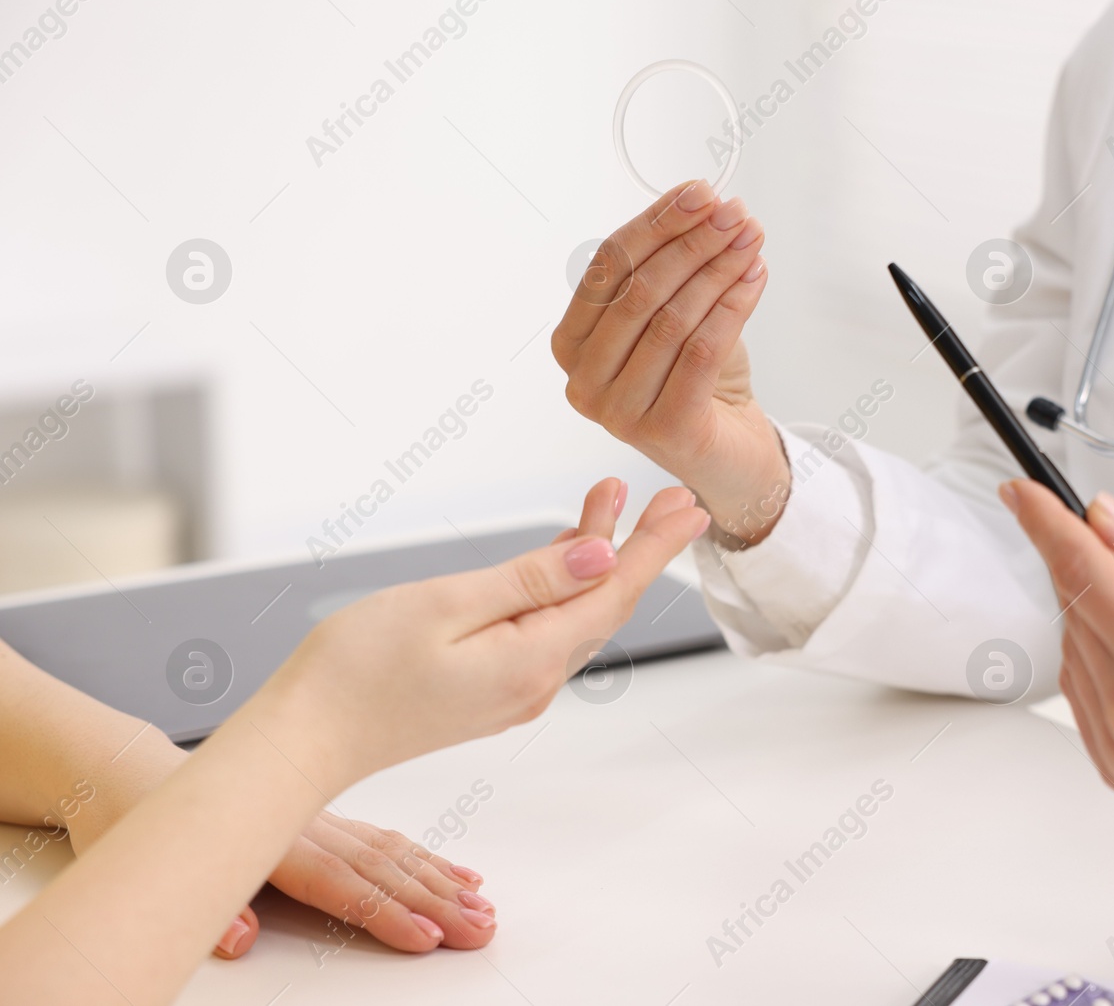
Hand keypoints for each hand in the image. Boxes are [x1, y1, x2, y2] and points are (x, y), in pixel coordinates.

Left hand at [67, 709, 494, 958]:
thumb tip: (237, 938)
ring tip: (481, 905)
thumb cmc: (138, 817)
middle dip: (437, 901)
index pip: (340, 885)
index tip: (426, 936)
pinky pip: (388, 840)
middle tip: (479, 928)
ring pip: (394, 853)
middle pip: (383, 870)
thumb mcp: (148, 862)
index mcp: (270, 841)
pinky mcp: (325, 822)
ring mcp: (320, 822)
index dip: (384, 913)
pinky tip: (454, 871)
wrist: (133, 770)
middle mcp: (306, 828)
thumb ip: (202, 906)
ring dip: (442, 881)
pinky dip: (427, 856)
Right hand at [255, 481, 711, 790]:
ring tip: (613, 502)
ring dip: (598, 560)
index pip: (614, 592)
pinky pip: (546, 632)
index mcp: (532, 660)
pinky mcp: (490, 691)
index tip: (689, 506)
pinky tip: (565, 557)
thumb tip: (603, 556)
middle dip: (639, 546)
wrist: (303, 740)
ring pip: (575, 616)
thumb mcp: (446, 604)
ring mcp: (514, 692)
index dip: (655, 546)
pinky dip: (563, 588)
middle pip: (605, 604)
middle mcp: (535, 684)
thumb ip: (530, 579)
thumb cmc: (355, 670)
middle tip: (669, 497)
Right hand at [552, 179, 789, 545]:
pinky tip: (755, 275)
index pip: (608, 268)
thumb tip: (701, 204)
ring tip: (751, 239)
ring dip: (718, 269)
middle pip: (639, 290)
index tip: (699, 193)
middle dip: (692, 242)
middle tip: (734, 213)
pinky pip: (701, 349)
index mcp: (571, 345)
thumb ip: (669, 266)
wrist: (729, 453)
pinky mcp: (664, 430)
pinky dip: (732, 305)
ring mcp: (618, 412)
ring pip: (672, 318)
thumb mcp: (672, 314)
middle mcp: (584, 382)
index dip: (655, 224)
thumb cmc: (697, 381)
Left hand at [1001, 481, 1113, 870]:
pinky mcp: (1113, 771)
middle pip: (1073, 607)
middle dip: (1097, 575)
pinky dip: (1101, 667)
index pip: (1081, 570)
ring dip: (1100, 624)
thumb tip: (1106, 522)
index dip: (1044, 524)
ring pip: (1072, 649)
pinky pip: (1081, 695)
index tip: (1022, 494)